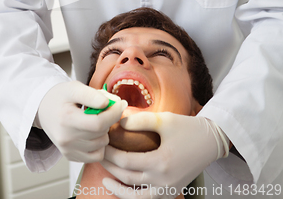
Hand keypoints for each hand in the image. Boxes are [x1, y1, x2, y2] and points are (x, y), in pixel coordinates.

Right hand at [37, 80, 127, 162]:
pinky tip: (94, 133)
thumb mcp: (74, 87)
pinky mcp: (70, 156)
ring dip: (104, 132)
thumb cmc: (61, 96)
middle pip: (101, 133)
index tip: (121, 103)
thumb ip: (92, 94)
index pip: (98, 123)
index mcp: (66, 118)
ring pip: (101, 145)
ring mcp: (67, 149)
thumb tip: (110, 104)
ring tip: (95, 120)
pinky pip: (96, 156)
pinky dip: (100, 145)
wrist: (43, 109)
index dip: (114, 113)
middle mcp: (65, 137)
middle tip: (105, 109)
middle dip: (109, 119)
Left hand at [101, 112, 228, 197]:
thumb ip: (141, 120)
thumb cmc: (188, 128)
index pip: (126, 161)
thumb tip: (120, 124)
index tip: (102, 142)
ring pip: (136, 196)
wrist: (210, 141)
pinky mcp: (171, 191)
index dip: (111, 153)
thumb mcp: (164, 119)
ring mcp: (168, 189)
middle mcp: (163, 180)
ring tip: (105, 180)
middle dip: (110, 166)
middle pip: (128, 178)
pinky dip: (133, 196)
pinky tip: (124, 188)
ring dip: (118, 188)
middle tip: (99, 155)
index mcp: (161, 162)